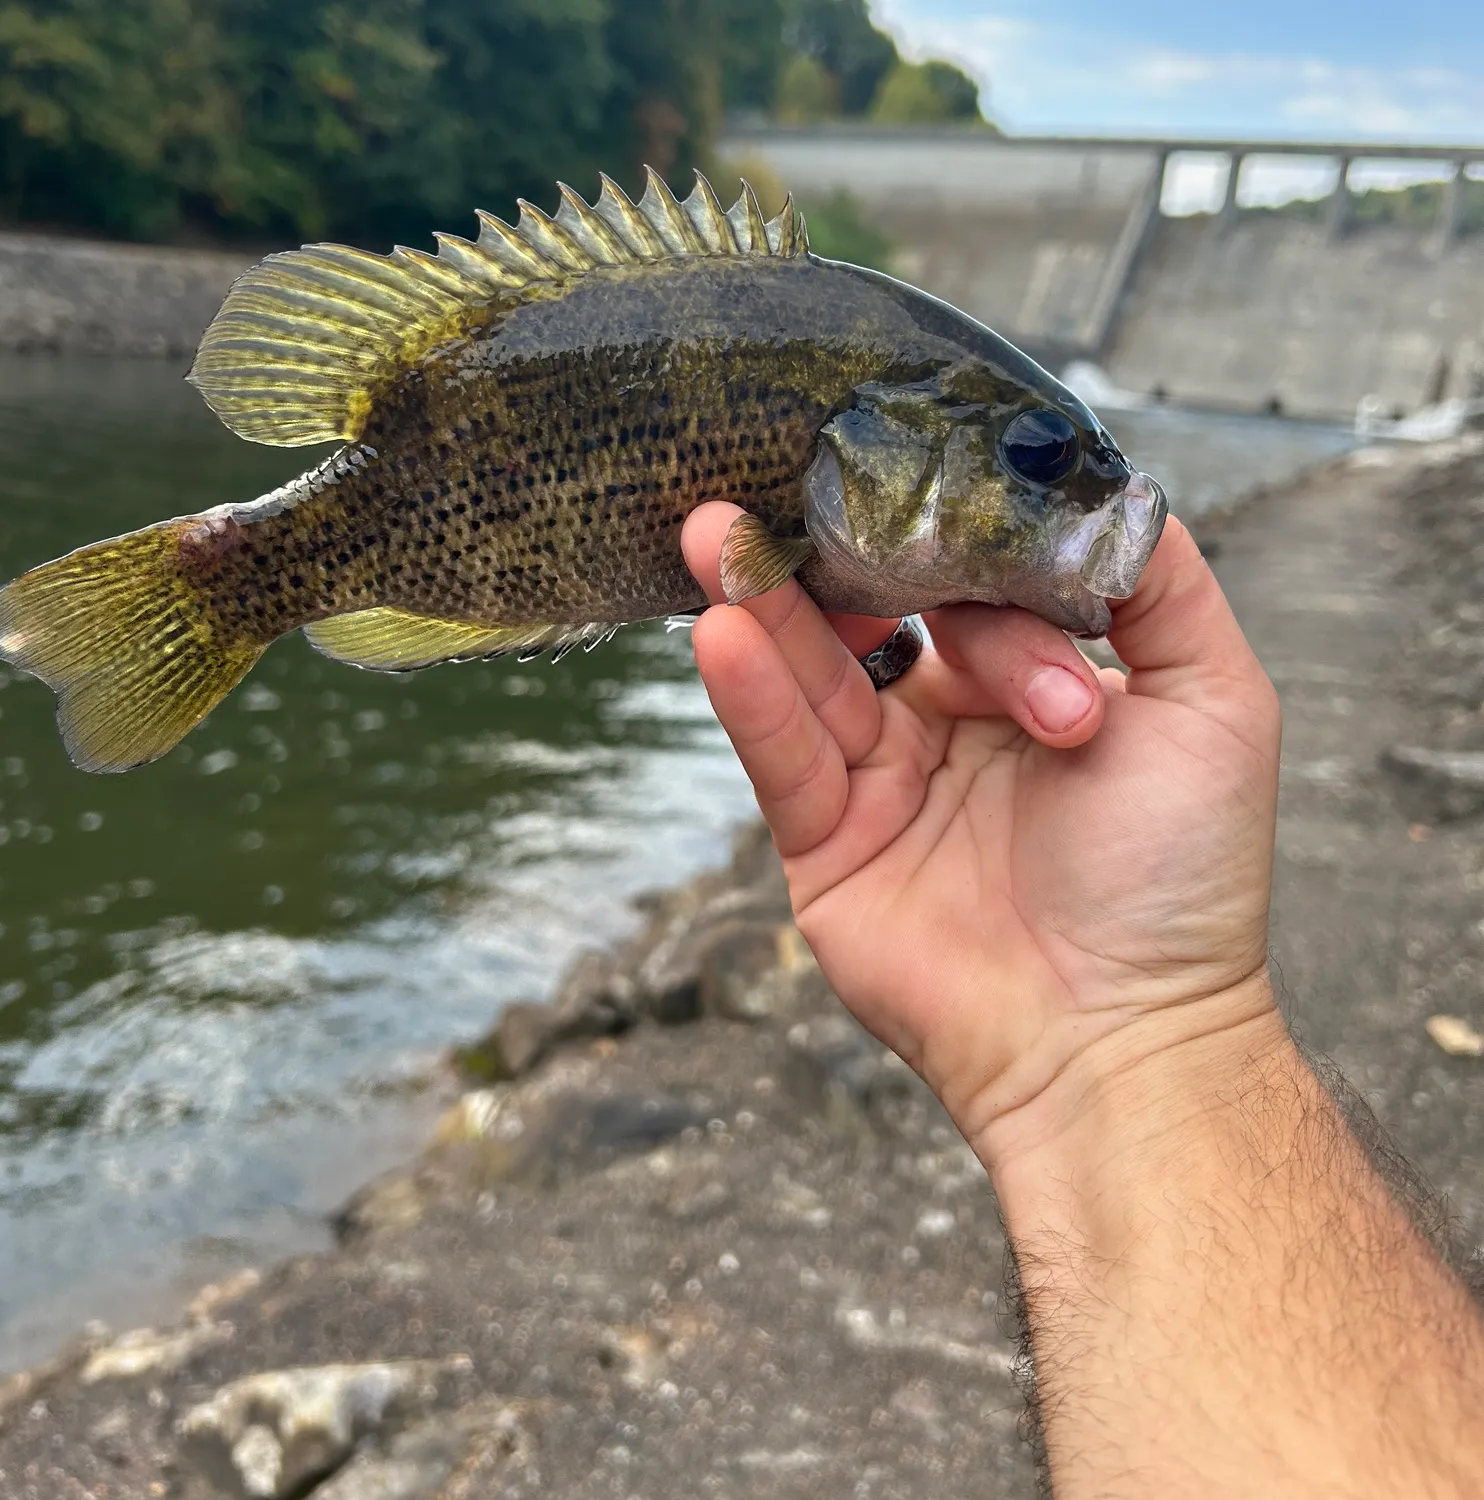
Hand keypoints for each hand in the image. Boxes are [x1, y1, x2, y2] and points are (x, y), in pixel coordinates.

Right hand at [681, 501, 1281, 1166]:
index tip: (944, 521)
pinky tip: (725, 635)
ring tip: (716, 535)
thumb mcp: (1214, 702)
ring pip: (815, 680)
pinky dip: (755, 700)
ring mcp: (883, 787)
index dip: (966, 560)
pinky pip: (784, 762)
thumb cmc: (1181, 878)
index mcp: (1030, 688)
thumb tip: (1103, 489)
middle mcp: (949, 729)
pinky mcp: (828, 847)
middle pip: (874, 621)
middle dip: (824, 557)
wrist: (1121, 1031)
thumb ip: (1162, 587)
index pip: (974, 588)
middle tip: (771, 484)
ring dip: (763, 608)